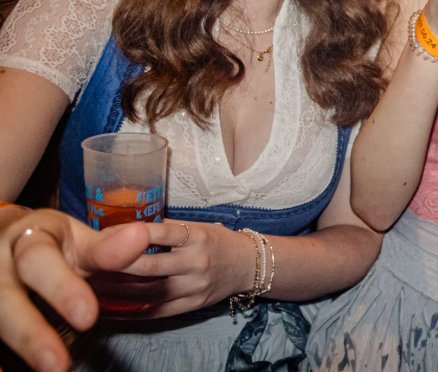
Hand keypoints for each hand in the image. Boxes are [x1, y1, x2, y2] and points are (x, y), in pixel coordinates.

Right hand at [0, 208, 151, 371]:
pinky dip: (12, 353)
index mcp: (26, 239)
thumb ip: (105, 248)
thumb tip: (141, 237)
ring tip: (52, 369)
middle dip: (31, 332)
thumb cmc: (51, 242)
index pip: (38, 259)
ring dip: (23, 346)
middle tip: (59, 362)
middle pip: (6, 298)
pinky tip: (30, 369)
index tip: (88, 318)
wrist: (9, 239)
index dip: (61, 289)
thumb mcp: (76, 241)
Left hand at [94, 220, 253, 318]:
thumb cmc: (217, 241)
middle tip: (89, 265)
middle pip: (150, 267)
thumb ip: (166, 230)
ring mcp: (194, 286)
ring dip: (118, 292)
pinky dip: (131, 312)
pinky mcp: (192, 305)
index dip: (129, 234)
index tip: (103, 235)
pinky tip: (110, 309)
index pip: (160, 233)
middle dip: (116, 266)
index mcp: (197, 236)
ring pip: (150, 292)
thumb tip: (126, 230)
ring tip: (92, 288)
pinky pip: (157, 311)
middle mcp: (196, 261)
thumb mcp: (197, 227)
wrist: (247, 264)